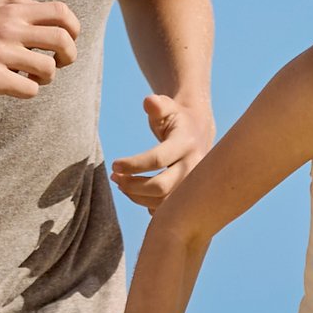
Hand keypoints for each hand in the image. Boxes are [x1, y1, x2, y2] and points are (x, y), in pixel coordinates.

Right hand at [0, 0, 82, 99]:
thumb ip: (13, 3)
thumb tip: (37, 3)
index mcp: (11, 11)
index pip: (61, 13)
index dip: (73, 28)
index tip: (66, 40)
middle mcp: (9, 29)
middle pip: (63, 41)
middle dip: (68, 56)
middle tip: (58, 63)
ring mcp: (1, 55)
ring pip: (49, 69)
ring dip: (46, 77)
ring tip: (31, 77)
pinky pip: (29, 89)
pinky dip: (27, 91)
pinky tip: (13, 87)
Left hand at [110, 91, 208, 209]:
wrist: (199, 132)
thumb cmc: (175, 119)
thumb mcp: (168, 108)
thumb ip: (157, 105)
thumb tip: (149, 102)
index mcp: (186, 143)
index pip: (158, 159)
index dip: (133, 164)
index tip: (114, 164)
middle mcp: (194, 166)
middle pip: (161, 187)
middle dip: (133, 185)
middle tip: (115, 178)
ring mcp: (193, 185)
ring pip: (163, 202)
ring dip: (136, 196)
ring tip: (121, 184)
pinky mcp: (189, 196)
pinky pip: (167, 209)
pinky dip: (147, 205)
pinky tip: (135, 192)